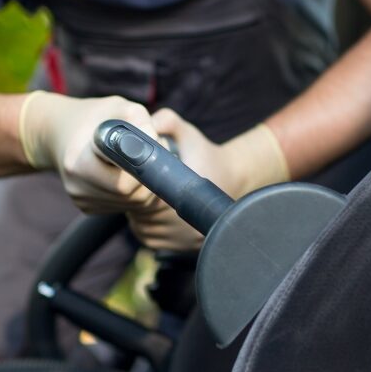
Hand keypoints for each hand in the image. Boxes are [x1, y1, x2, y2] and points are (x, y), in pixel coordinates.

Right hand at [18, 91, 159, 212]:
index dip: (143, 166)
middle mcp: (77, 187)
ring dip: (143, 184)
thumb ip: (139, 120)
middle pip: (131, 195)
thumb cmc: (94, 117)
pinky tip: (124, 172)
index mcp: (78, 163)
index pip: (124, 181)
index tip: (146, 150)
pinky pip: (122, 206)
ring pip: (131, 203)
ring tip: (137, 159)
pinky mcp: (87, 207)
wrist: (61, 131)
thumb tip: (155, 139)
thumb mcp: (117, 107)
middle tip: (150, 154)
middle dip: (148, 176)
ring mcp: (81, 200)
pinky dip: (132, 191)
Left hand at [126, 109, 290, 250]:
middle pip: (140, 215)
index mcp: (181, 198)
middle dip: (137, 200)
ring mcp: (181, 240)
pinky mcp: (181, 249)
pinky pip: (151, 239)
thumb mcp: (188, 134)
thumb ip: (168, 122)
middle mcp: (182, 224)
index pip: (141, 200)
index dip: (136, 189)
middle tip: (147, 186)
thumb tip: (149, 123)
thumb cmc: (206, 155)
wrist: (234, 179)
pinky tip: (158, 213)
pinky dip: (149, 227)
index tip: (143, 180)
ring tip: (154, 198)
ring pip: (142, 228)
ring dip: (141, 216)